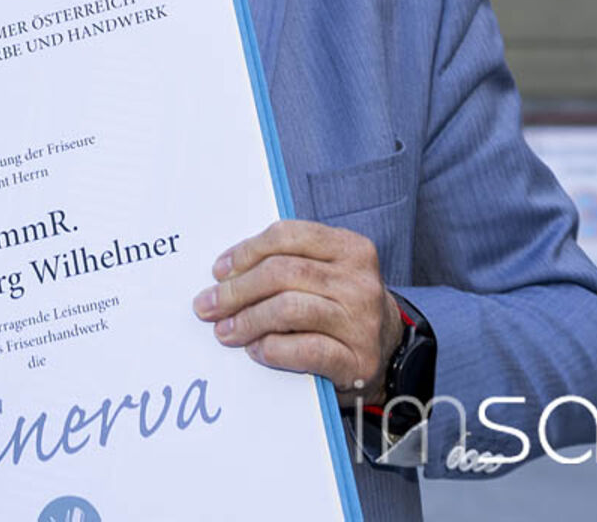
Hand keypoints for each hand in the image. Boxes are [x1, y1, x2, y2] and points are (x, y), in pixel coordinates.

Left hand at [193, 219, 403, 403]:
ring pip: (289, 309)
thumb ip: (288, 262)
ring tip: (225, 331)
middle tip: (207, 306)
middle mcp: (360, 281)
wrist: (389, 353)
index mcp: (351, 248)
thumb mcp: (326, 273)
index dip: (246, 251)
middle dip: (237, 290)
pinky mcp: (357, 359)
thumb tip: (225, 274)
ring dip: (248, 320)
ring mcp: (362, 321)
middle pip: (283, 273)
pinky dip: (273, 349)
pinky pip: (305, 350)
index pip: (287, 236)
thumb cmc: (341, 307)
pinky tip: (256, 350)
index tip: (218, 271)